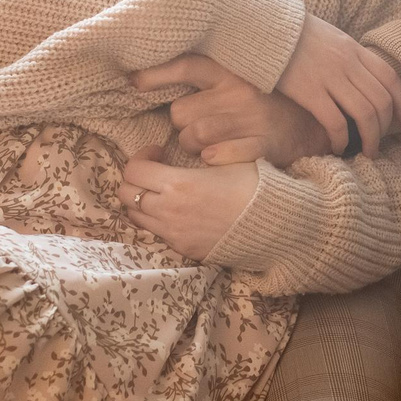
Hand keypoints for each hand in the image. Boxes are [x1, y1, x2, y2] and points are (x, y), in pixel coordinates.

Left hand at [117, 159, 260, 259]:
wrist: (274, 225)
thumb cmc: (254, 185)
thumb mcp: (226, 160)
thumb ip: (199, 156)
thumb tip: (190, 152)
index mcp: (178, 184)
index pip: (134, 170)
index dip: (141, 156)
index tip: (158, 151)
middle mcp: (169, 211)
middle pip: (126, 195)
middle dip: (135, 179)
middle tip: (154, 171)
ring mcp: (174, 234)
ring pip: (136, 217)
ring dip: (142, 201)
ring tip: (162, 192)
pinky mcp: (184, 249)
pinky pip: (156, 233)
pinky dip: (157, 220)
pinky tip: (177, 211)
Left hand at [129, 55, 331, 166]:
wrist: (315, 131)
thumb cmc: (268, 107)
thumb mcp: (242, 83)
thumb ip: (209, 82)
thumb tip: (155, 79)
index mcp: (234, 72)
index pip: (187, 65)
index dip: (157, 73)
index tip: (133, 81)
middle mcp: (239, 92)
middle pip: (181, 112)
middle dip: (182, 125)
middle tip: (198, 128)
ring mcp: (250, 119)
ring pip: (191, 138)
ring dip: (192, 147)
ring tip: (209, 146)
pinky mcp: (260, 145)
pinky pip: (214, 157)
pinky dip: (211, 161)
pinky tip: (221, 160)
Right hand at [273, 15, 400, 156]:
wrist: (265, 28)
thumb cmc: (295, 35)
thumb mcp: (331, 38)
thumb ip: (349, 56)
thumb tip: (363, 80)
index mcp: (354, 48)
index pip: (390, 77)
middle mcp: (348, 62)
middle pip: (381, 100)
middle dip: (385, 128)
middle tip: (379, 143)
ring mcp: (330, 77)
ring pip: (364, 114)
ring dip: (370, 139)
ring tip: (366, 152)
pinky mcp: (309, 92)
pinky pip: (336, 122)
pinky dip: (342, 139)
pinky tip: (338, 147)